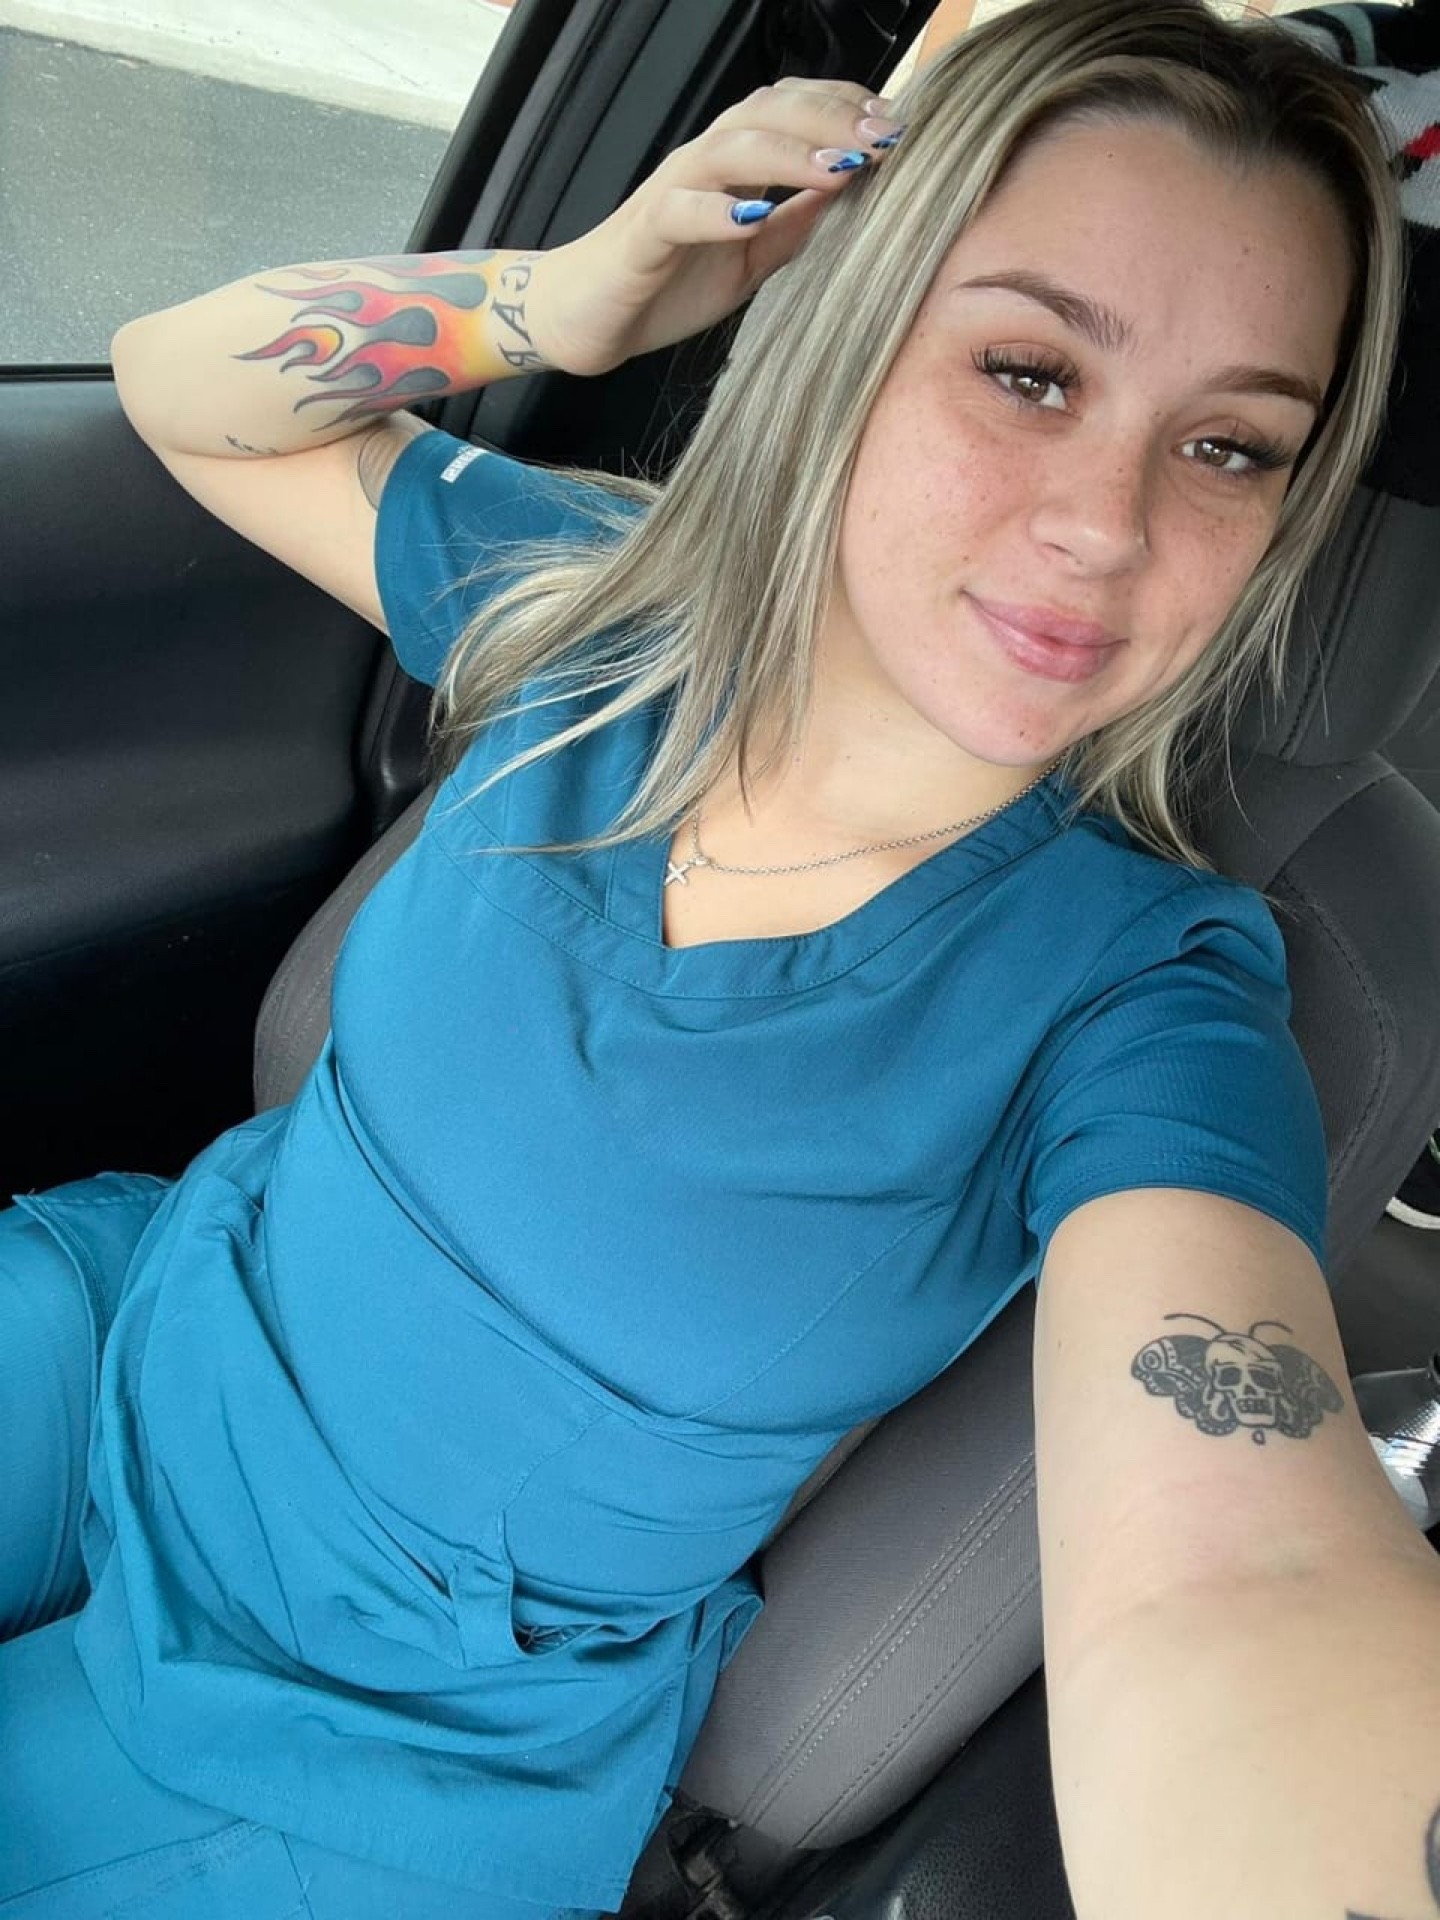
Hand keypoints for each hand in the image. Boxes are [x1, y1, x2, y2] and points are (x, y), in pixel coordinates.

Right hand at [530, 78, 904, 376]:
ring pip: (730, 149)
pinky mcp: (642, 236)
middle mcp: (702, 164)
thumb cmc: (667, 284)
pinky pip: (678, 211)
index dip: (844, 107)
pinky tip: (754, 218)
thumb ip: (793, 228)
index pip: (791, 109)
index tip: (898, 127)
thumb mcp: (750, 260)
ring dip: (789, 155)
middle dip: (832, 119)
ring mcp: (670, 194)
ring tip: (840, 169)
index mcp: (732, 165)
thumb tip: (852, 201)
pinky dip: (718, 212)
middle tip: (886, 138)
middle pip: (769, 113)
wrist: (589, 318)